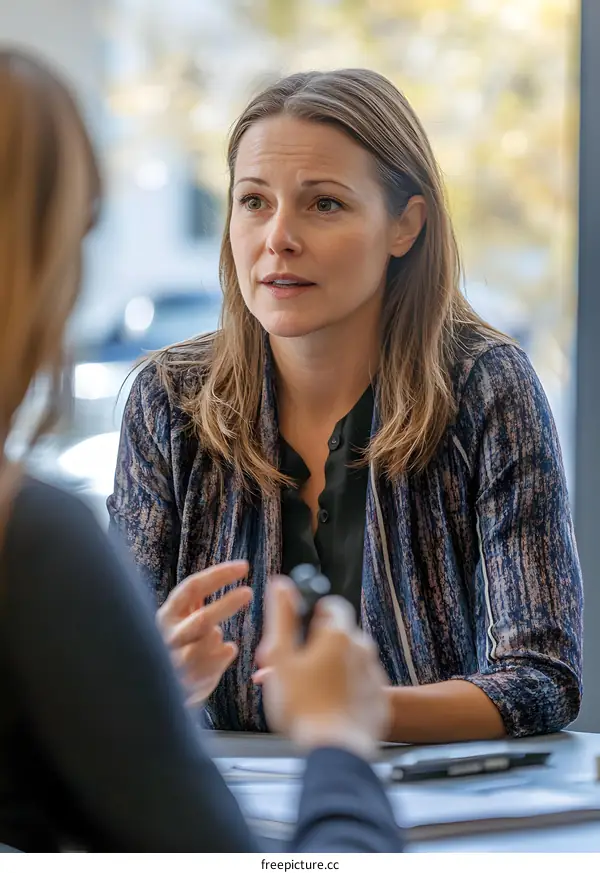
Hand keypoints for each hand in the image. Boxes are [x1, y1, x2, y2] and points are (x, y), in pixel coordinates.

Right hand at [157, 561, 251, 705]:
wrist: (159, 691)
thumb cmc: (177, 648)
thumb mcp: (180, 621)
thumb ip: (194, 601)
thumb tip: (222, 573)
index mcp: (166, 615)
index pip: (192, 587)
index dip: (219, 575)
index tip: (243, 567)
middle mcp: (167, 636)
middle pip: (202, 617)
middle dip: (227, 604)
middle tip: (248, 592)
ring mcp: (177, 661)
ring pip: (210, 641)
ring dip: (218, 636)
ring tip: (217, 636)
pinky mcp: (187, 682)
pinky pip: (218, 662)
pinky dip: (225, 654)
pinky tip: (225, 650)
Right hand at [254, 577, 389, 759]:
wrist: (334, 750)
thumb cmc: (302, 706)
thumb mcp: (281, 656)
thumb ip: (282, 616)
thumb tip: (281, 585)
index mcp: (339, 634)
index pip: (332, 605)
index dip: (311, 615)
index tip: (297, 635)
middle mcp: (362, 648)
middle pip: (337, 636)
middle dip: (315, 647)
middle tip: (291, 670)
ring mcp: (373, 675)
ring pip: (348, 662)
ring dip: (329, 669)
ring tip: (306, 694)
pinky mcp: (379, 700)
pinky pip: (359, 686)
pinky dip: (345, 692)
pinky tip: (326, 707)